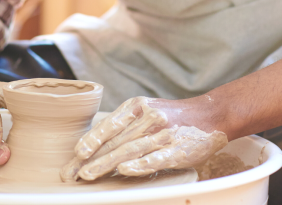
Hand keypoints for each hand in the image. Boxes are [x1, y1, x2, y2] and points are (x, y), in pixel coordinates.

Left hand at [61, 97, 226, 180]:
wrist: (211, 115)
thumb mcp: (145, 110)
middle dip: (90, 159)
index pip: (108, 125)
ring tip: (88, 175)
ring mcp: (164, 133)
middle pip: (115, 141)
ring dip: (106, 164)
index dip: (90, 140)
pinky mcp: (179, 149)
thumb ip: (125, 124)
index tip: (75, 154)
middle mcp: (148, 118)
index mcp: (136, 107)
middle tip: (71, 173)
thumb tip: (95, 144)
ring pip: (130, 149)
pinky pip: (156, 158)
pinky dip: (140, 165)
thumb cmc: (172, 117)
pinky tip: (124, 171)